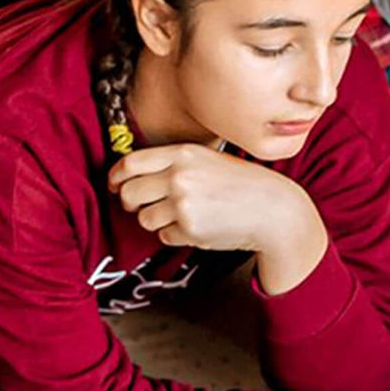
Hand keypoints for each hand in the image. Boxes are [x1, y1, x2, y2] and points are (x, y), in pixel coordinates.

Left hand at [109, 144, 320, 256]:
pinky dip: (176, 235)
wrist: (273, 209)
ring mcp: (183, 204)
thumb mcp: (208, 160)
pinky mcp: (190, 229)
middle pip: (130, 193)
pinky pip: (165, 236)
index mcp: (182, 154)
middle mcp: (179, 177)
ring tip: (183, 217)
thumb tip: (132, 177)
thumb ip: (173, 164)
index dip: (116, 178)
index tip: (116, 186)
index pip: (129, 164)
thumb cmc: (242, 186)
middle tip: (142, 207)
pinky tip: (198, 227)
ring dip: (158, 221)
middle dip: (132, 204)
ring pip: (145, 218)